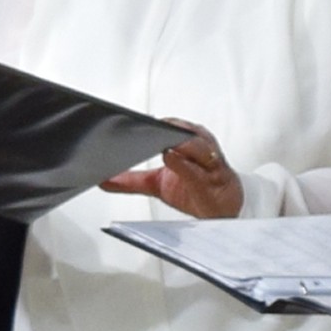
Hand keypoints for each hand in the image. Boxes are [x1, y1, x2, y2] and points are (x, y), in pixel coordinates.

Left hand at [102, 130, 243, 220]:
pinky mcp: (214, 179)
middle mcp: (197, 147)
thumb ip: (132, 180)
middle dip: (162, 129)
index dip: (148, 124)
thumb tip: (104, 180)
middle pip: (180, 131)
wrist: (226, 208)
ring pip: (193, 145)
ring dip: (176, 141)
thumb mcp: (158, 184)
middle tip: (142, 127)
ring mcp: (207, 162)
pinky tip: (171, 157)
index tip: (127, 122)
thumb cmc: (197, 189)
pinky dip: (184, 164)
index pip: (165, 128)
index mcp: (185, 143)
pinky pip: (199, 169)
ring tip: (159, 139)